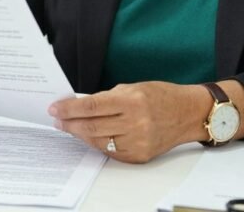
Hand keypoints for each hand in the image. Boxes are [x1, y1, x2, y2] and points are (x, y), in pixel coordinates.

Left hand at [48, 81, 207, 162]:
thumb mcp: (133, 88)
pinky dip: (98, 144)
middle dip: (70, 124)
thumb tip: (80, 105)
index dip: (70, 109)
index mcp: (132, 101)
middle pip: (92, 127)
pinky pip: (112, 152)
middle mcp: (136, 122)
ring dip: (80, 135)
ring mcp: (138, 142)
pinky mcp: (140, 155)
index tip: (55, 109)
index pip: (92, 106)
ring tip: (71, 128)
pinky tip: (90, 137)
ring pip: (99, 142)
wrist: (188, 113)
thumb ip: (106, 98)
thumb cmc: (160, 96)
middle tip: (58, 120)